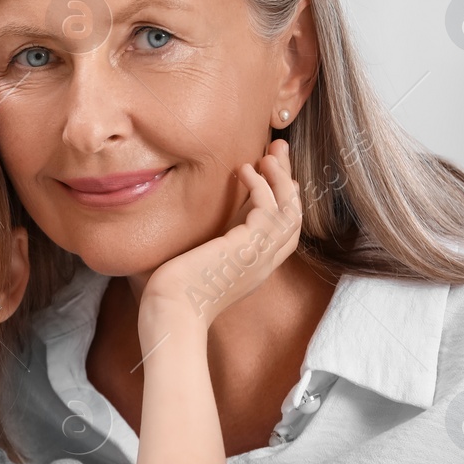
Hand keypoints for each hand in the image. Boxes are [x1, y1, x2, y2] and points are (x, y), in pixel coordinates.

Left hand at [143, 139, 302, 332]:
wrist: (170, 312)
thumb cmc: (173, 293)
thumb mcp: (200, 260)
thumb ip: (208, 242)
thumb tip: (195, 220)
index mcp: (254, 268)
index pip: (281, 230)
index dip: (283, 199)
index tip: (276, 173)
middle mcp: (263, 263)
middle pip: (292, 216)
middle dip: (287, 180)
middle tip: (278, 150)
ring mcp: (259, 256)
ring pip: (289, 210)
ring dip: (280, 178)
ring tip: (267, 155)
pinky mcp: (248, 247)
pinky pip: (268, 208)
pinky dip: (260, 185)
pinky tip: (244, 170)